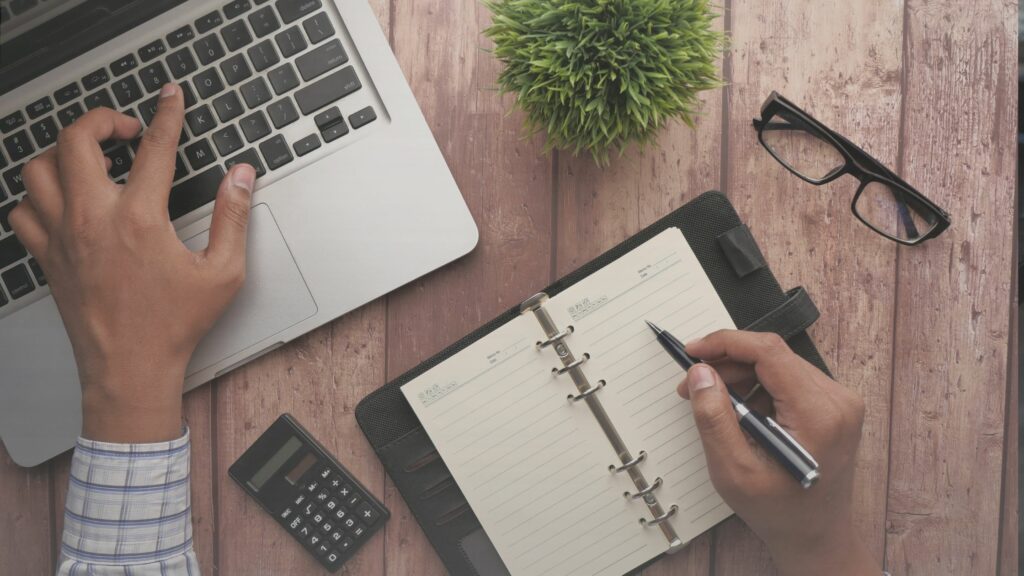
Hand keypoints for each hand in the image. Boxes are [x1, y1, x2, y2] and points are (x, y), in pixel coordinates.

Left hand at [8, 84, 256, 442]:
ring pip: (38, 168)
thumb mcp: (223, 272)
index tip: (171, 96)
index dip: (167, 114)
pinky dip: (38, 195)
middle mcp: (93, 219)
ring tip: (90, 156)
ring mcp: (63, 237)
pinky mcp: (47, 256)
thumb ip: (233, 217)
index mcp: (140, 219)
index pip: (155, 147)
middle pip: (76, 140)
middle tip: (125, 128)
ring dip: (63, 151)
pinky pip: (23, 210)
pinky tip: (63, 200)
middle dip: (101, 120)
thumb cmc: (173, 325)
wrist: (130, 368)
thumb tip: (241, 177)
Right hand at [678, 330, 876, 575]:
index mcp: (818, 414)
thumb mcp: (733, 470)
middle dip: (727, 363)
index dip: (725, 344)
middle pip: (773, 356)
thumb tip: (700, 372)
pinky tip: (740, 411)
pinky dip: (759, 388)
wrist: (816, 537)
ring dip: (741, 375)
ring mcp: (840, 402)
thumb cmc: (778, 511)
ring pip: (779, 365)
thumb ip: (714, 418)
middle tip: (693, 385)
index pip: (769, 352)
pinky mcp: (834, 406)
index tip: (692, 352)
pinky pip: (789, 380)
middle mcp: (838, 400)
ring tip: (713, 401)